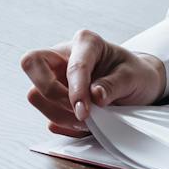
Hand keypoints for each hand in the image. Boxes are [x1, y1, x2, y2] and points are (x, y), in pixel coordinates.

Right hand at [18, 29, 165, 136]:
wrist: (137, 85)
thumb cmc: (134, 74)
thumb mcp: (133, 77)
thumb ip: (113, 85)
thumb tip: (95, 96)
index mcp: (86, 43)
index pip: (71, 64)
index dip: (75, 89)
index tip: (85, 111)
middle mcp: (63, 56)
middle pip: (31, 64)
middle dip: (51, 93)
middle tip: (78, 110)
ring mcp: (55, 77)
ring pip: (35, 94)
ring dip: (58, 113)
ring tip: (87, 121)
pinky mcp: (55, 98)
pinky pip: (46, 113)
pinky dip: (62, 124)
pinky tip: (83, 125)